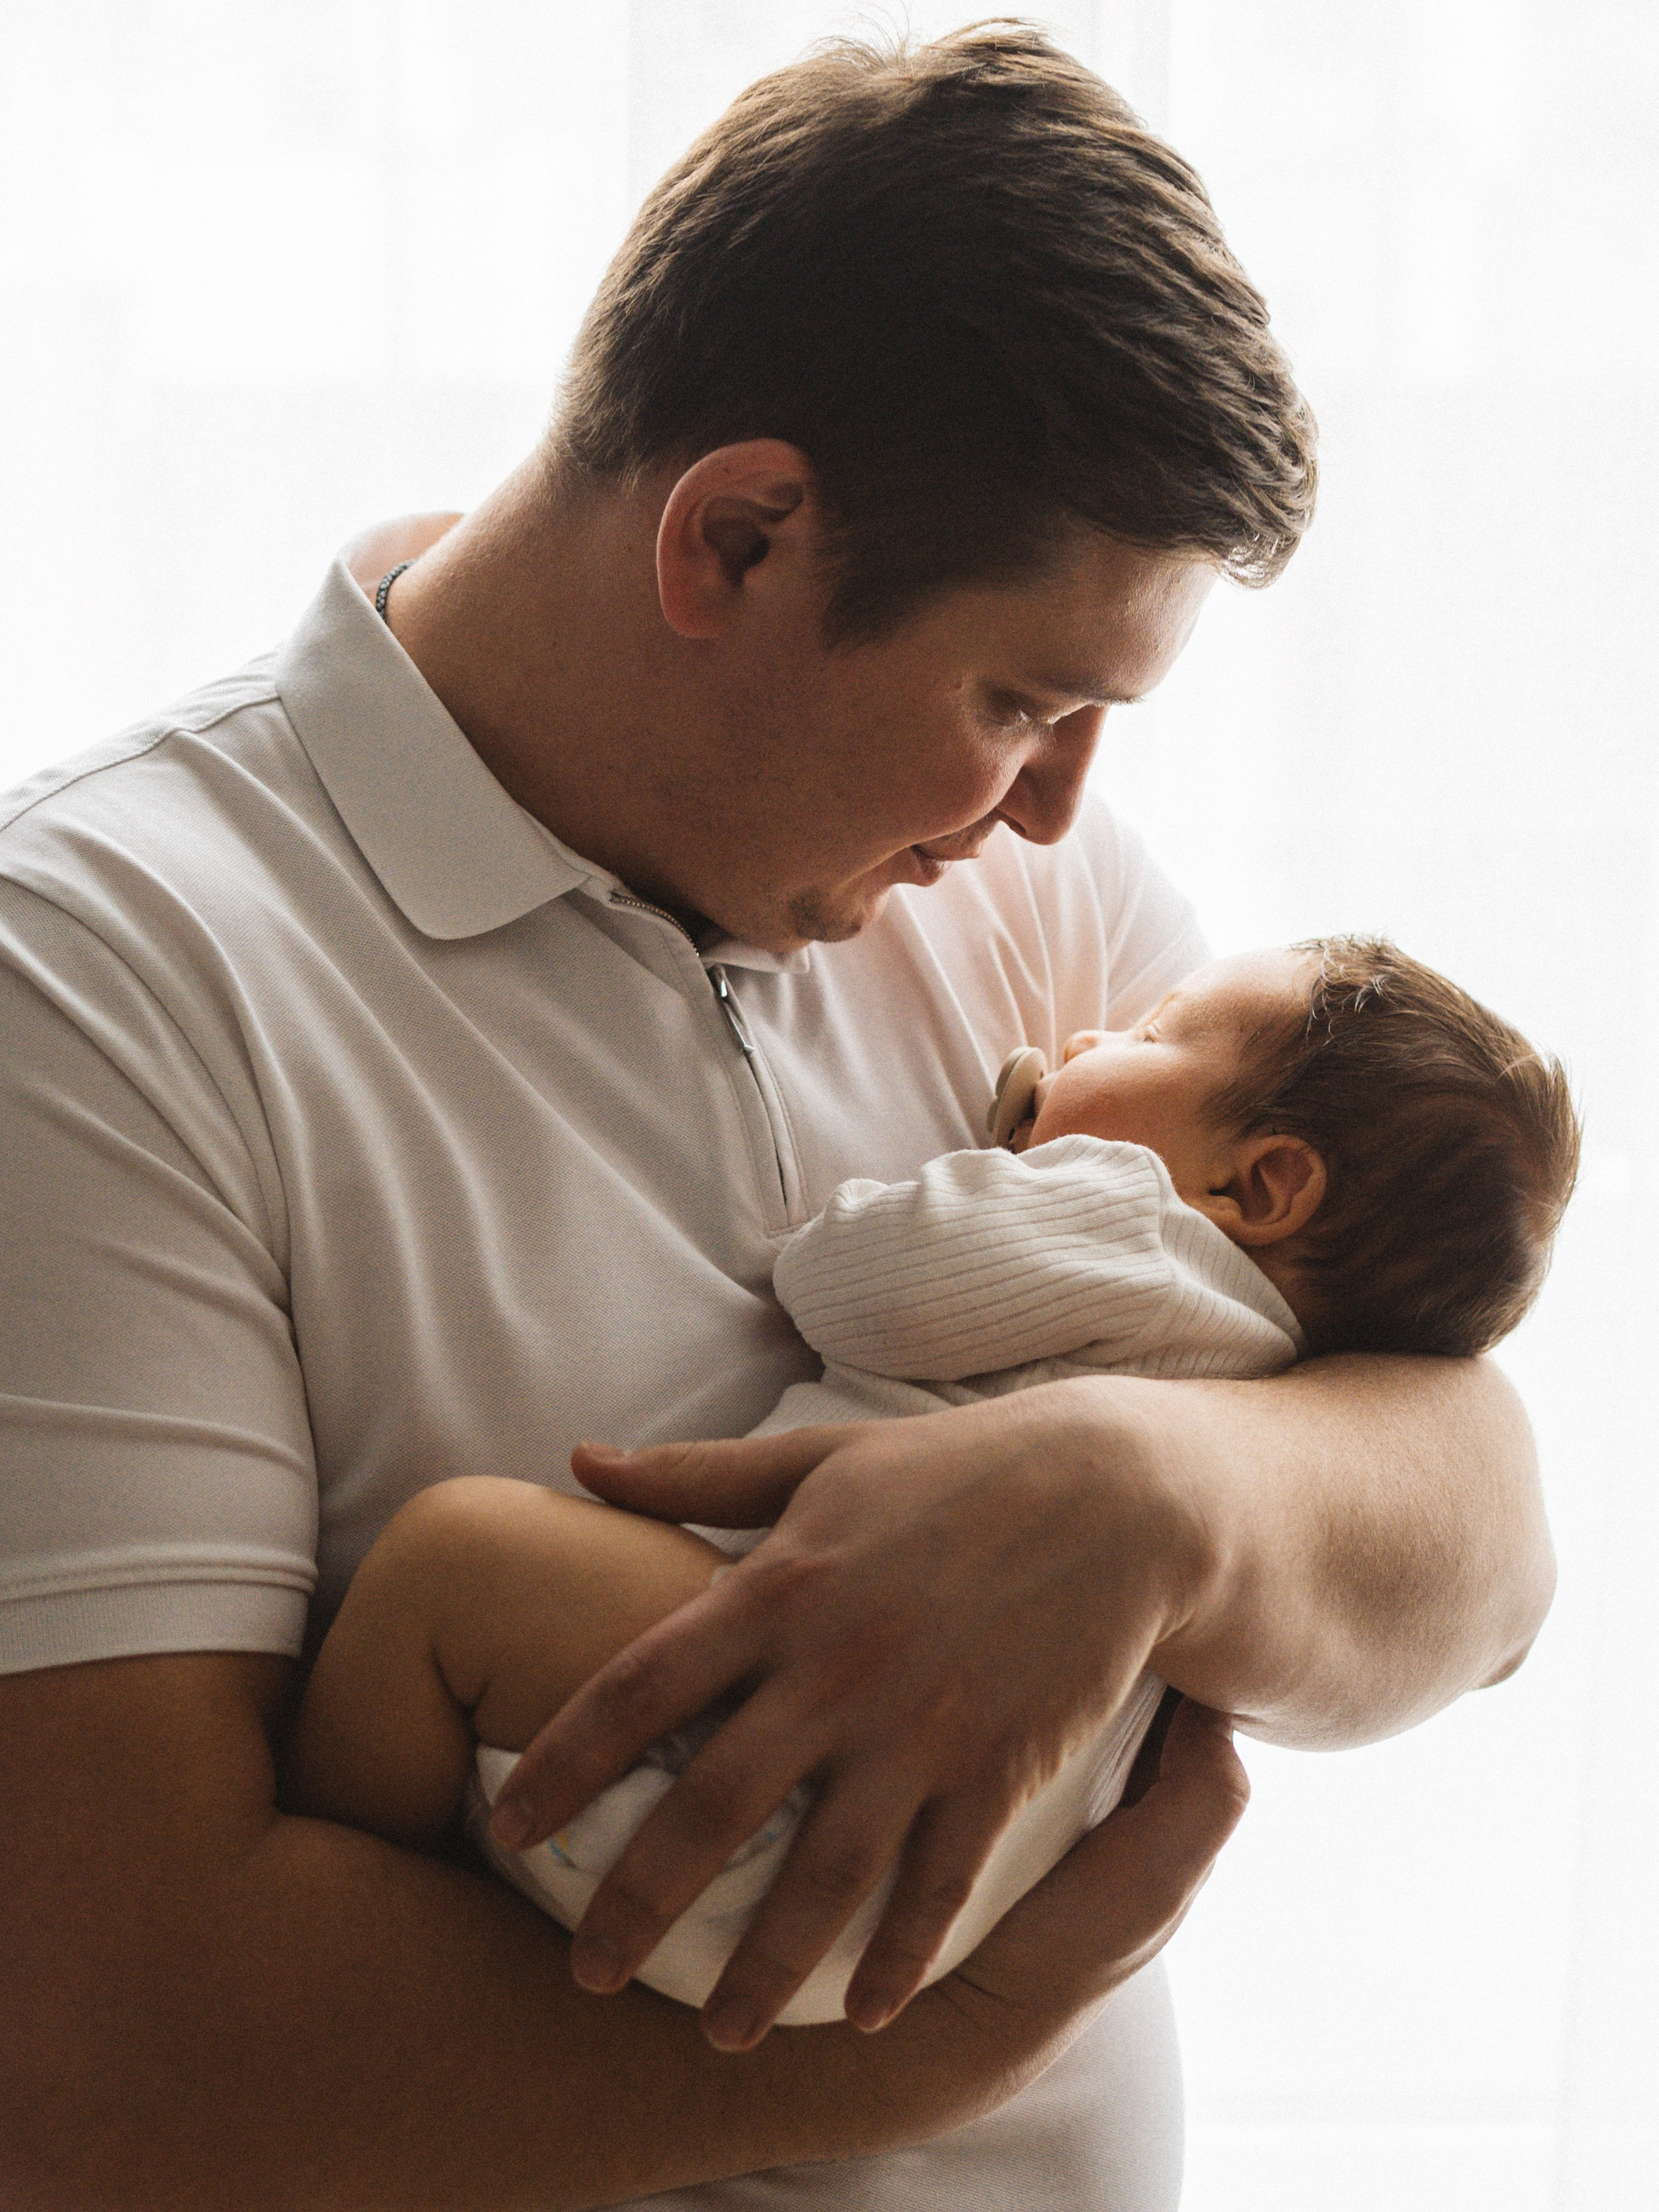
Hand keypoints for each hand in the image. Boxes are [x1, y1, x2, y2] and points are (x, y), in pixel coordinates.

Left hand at [489, 1383, 1208, 2047]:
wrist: (1117, 1495)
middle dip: (636, 1900)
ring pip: (821, 1875)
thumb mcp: (817, 1459)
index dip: (561, 1765)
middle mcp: (835, 1669)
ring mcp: (920, 1727)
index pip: (635, 1690)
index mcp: (778, 1586)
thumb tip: (575, 1459)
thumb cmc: (954, 1470)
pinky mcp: (999, 1768)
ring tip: (715, 2035)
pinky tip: (866, 2013)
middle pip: (709, 1807)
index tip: (503, 1827)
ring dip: (763, 1965)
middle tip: (582, 1972)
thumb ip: (694, 1475)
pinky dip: (900, 1957)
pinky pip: (937, 1887)